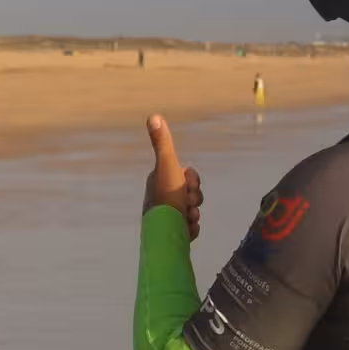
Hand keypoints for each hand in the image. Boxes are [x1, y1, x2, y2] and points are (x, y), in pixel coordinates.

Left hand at [143, 114, 202, 240]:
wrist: (165, 233)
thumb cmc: (166, 197)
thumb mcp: (167, 166)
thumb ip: (162, 143)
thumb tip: (153, 116)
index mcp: (161, 180)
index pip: (189, 175)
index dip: (193, 180)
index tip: (185, 186)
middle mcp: (163, 196)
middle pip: (193, 192)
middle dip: (195, 199)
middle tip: (186, 204)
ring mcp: (168, 215)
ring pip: (193, 210)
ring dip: (193, 215)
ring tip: (185, 219)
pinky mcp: (172, 232)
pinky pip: (191, 227)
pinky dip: (190, 229)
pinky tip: (184, 229)